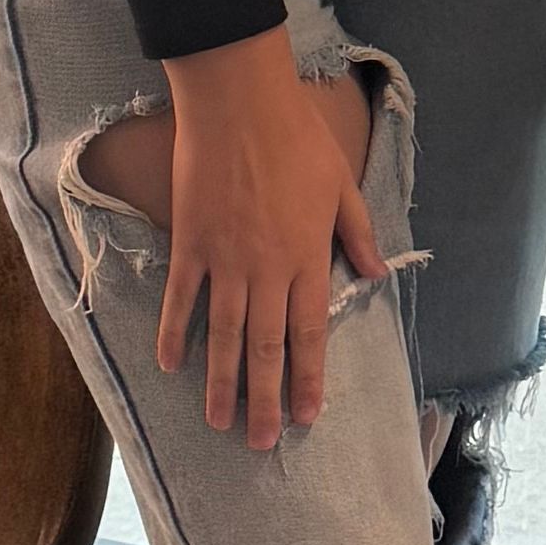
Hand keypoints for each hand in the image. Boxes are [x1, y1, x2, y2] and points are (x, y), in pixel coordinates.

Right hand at [144, 33, 383, 446]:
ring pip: (223, 335)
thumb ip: (356, 234)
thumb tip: (375, 273)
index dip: (308, 379)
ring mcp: (223, 260)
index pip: (309, 333)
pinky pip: (179, 298)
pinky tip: (170, 365)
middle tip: (258, 442)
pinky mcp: (189, 243)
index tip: (306, 418)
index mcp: (307, 258)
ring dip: (221, 382)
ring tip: (219, 421)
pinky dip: (174, 333)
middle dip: (264, 400)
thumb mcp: (343, 185)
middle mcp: (266, 270)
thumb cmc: (295, 137)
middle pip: (265, 348)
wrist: (239, 102)